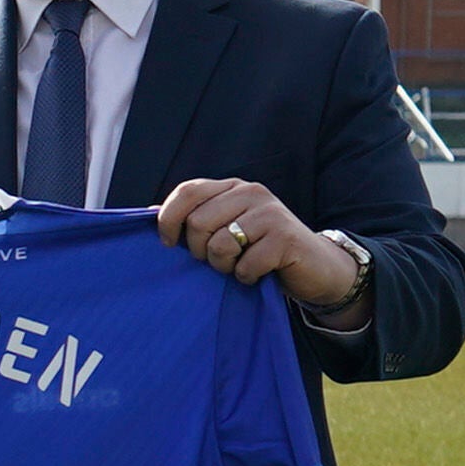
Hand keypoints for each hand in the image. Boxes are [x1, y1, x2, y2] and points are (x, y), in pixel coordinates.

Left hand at [157, 179, 362, 315]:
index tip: (168, 244)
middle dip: (199, 252)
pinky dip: (246, 277)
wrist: (315, 267)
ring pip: (219, 245)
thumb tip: (149, 212)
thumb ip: (194, 219)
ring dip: (223, 266)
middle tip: (218, 261)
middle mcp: (252, 193)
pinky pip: (245, 265)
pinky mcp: (286, 238)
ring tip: (239, 265)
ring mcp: (271, 213)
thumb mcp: (226, 230)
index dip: (168, 219)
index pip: (187, 191)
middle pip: (198, 223)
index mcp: (232, 188)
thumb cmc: (260, 251)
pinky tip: (259, 273)